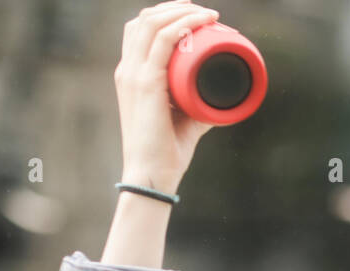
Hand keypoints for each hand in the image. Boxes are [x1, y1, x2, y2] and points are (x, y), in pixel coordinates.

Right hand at [114, 1, 220, 193]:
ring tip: (208, 14)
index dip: (165, 16)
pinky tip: (200, 22)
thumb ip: (198, 107)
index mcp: (131, 75)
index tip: (195, 17)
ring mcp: (134, 74)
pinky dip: (183, 26)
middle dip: (175, 8)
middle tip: (205, 11)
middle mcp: (128, 69)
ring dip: (182, 12)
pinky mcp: (146, 82)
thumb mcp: (186, 121)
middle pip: (145, 20)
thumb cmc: (166, 151)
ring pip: (153, 23)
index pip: (140, 31)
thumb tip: (222, 101)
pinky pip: (164, 40)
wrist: (151, 174)